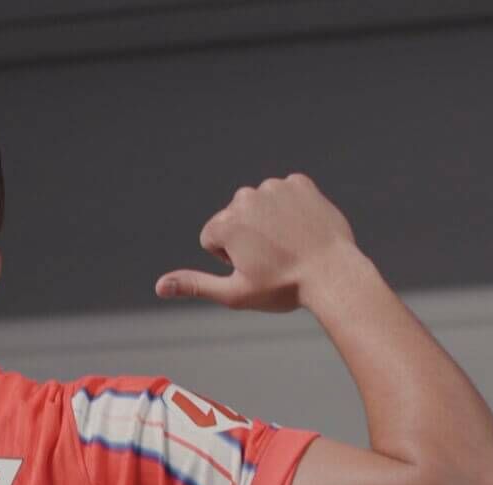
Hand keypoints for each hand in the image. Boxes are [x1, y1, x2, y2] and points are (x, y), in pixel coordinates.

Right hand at [155, 174, 359, 312]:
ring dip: (268, 223)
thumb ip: (194, 285)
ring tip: (290, 246)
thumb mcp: (234, 293)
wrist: (333, 274)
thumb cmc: (282, 288)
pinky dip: (290, 210)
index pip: (212, 238)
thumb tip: (159, 286)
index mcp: (226, 222)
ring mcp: (275, 187)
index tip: (253, 268)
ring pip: (260, 206)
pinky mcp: (300, 183)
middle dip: (247, 237)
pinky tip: (302, 230)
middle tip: (274, 259)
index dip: (229, 258)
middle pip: (234, 219)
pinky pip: (284, 195)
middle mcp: (246, 197)